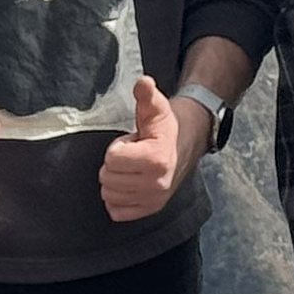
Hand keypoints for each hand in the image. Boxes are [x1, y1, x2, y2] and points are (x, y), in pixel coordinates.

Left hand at [98, 76, 202, 223]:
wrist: (185, 145)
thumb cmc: (164, 127)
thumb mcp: (155, 107)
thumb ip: (146, 94)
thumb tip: (143, 83)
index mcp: (156, 159)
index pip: (112, 159)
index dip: (118, 147)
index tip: (133, 143)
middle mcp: (157, 184)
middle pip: (107, 178)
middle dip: (115, 164)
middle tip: (132, 156)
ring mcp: (154, 200)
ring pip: (109, 195)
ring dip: (116, 181)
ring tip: (133, 168)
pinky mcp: (150, 210)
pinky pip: (116, 211)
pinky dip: (118, 199)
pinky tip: (130, 184)